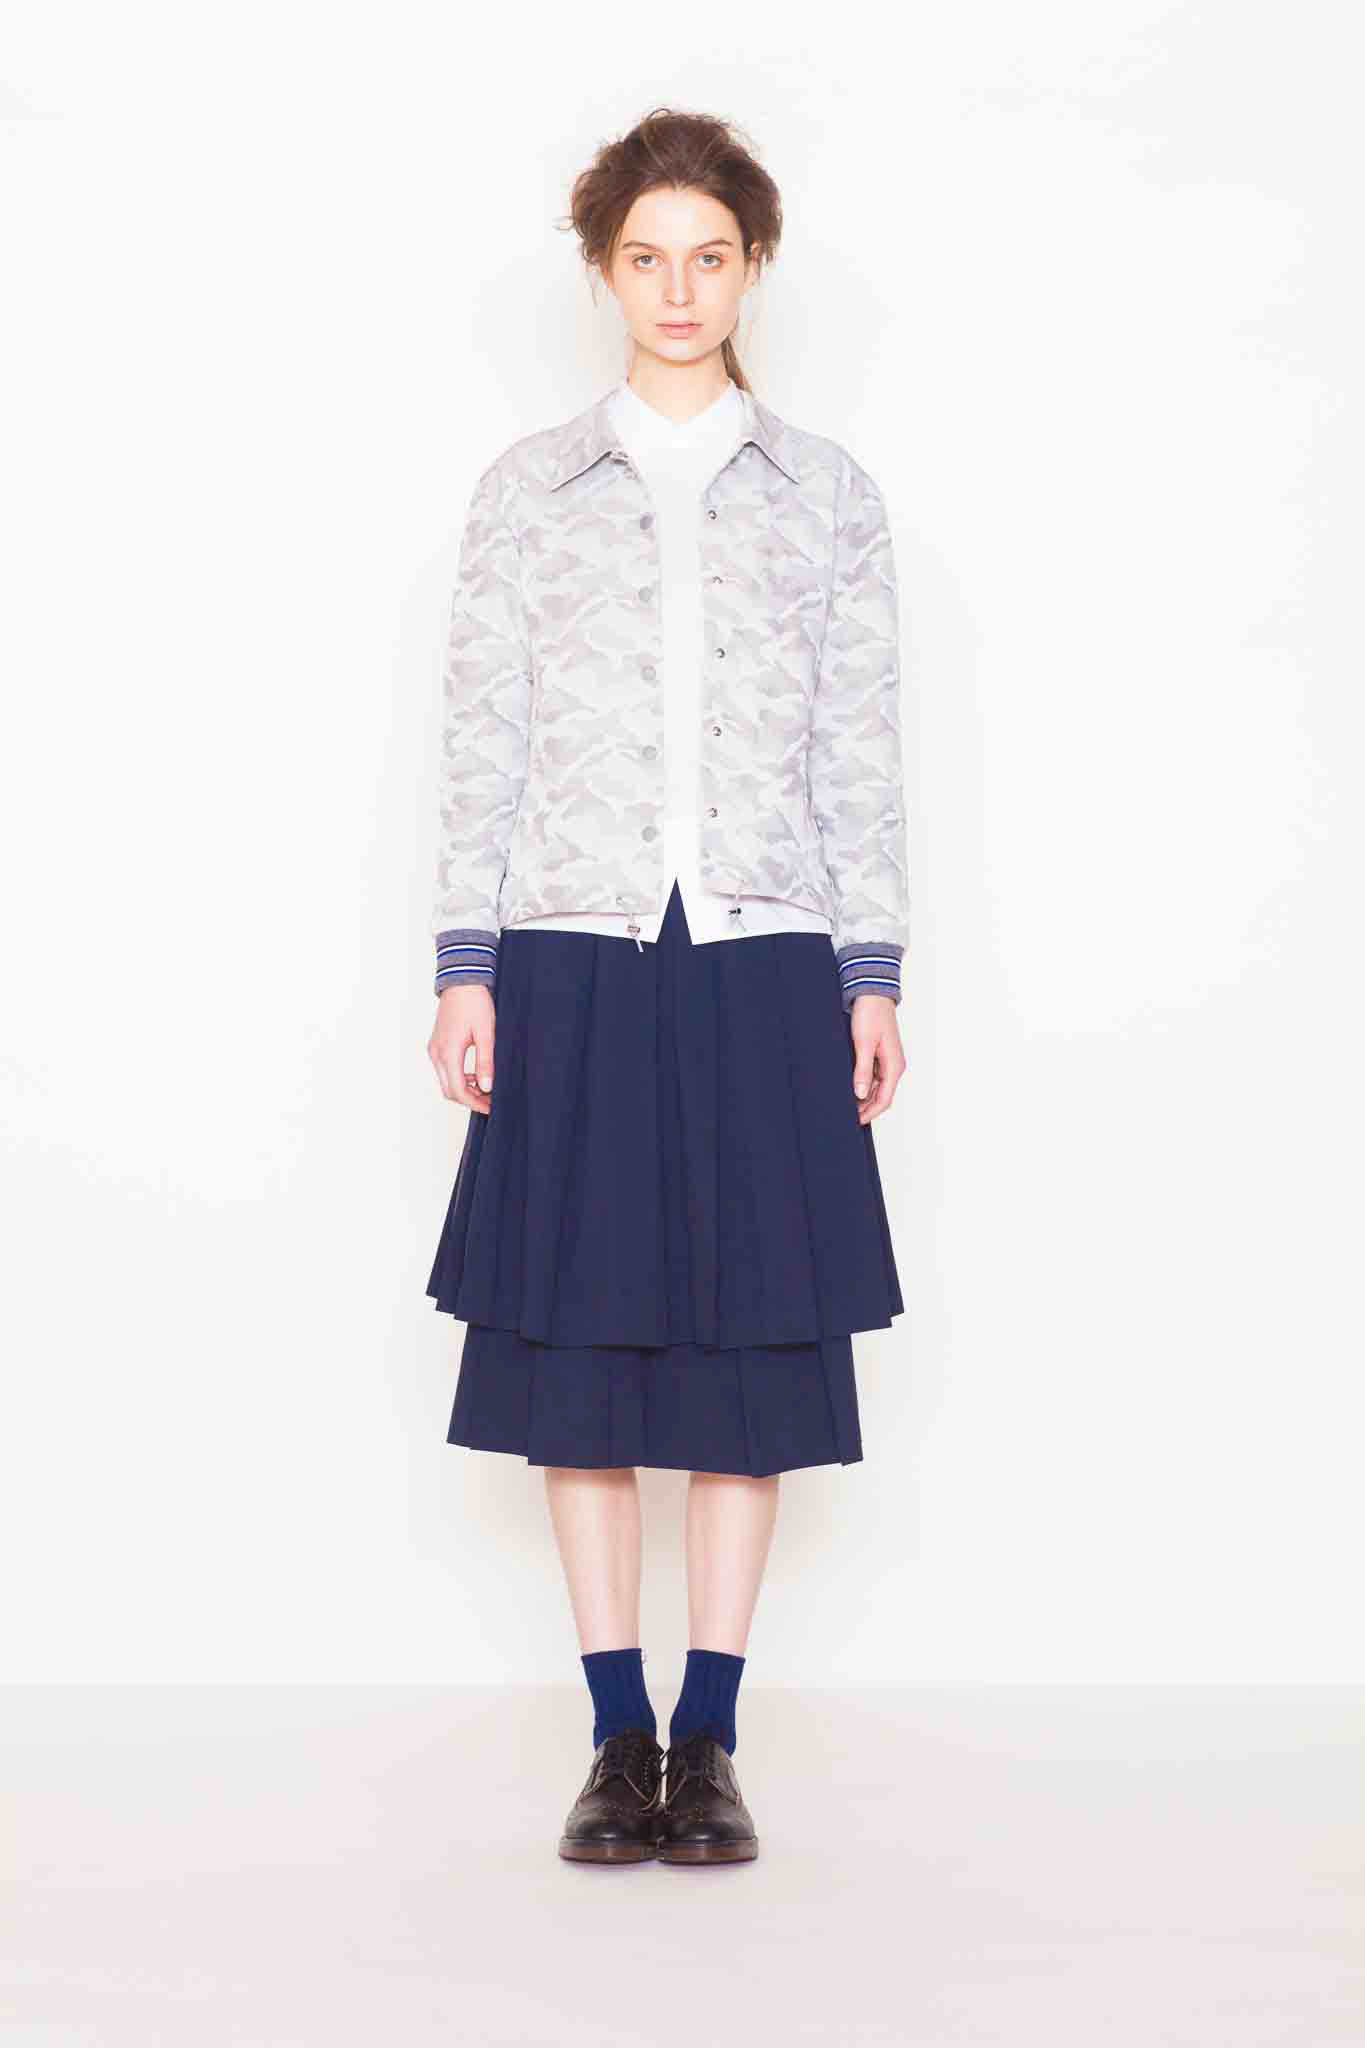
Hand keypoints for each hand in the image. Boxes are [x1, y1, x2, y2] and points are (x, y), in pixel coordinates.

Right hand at [428, 985, 496, 1114]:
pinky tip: (475, 1074)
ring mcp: (434, 1049)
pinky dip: (458, 1077)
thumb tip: (486, 1087)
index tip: (491, 1107)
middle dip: (469, 1099)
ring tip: (486, 1088)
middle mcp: (436, 1053)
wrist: (462, 981)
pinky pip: (444, 1070)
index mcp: (448, 1052)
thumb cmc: (475, 1003)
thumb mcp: (486, 1033)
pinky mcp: (436, 1045)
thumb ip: (486, 1062)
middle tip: (490, 1101)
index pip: (458, 1091)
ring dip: (464, 1089)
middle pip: (449, 1090)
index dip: (475, 1103)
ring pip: (446, 1081)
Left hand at [849, 995, 904, 1123]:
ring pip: (877, 1087)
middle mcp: (893, 1065)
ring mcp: (887, 1060)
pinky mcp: (879, 1054)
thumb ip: (863, 1070)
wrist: (872, 993)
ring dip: (864, 1097)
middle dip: (866, 1108)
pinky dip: (863, 1084)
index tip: (855, 1120)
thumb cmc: (870, 1014)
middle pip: (882, 1096)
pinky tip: (850, 1086)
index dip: (870, 1113)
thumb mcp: (863, 1043)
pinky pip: (873, 1076)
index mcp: (894, 1066)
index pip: (884, 1100)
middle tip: (847, 1115)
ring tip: (846, 1103)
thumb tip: (861, 1094)